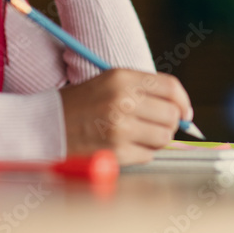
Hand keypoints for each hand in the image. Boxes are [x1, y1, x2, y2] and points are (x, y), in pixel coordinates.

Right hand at [58, 69, 193, 164]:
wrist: (48, 124)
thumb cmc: (81, 103)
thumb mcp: (110, 82)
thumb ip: (144, 91)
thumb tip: (181, 110)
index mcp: (122, 78)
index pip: (170, 87)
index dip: (183, 101)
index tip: (185, 112)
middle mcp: (122, 100)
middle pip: (171, 114)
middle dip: (170, 123)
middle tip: (157, 125)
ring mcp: (119, 127)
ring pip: (164, 137)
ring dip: (156, 139)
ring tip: (138, 135)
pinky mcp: (116, 151)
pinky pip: (148, 154)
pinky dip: (142, 152)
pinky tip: (125, 145)